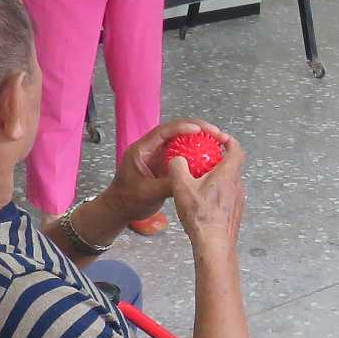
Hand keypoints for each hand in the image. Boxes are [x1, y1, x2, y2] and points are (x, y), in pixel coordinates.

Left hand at [107, 118, 221, 217]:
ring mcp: (159, 156)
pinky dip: (198, 154)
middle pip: (176, 131)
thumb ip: (167, 185)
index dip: (182, 127)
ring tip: (218, 141)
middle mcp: (152, 149)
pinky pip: (184, 156)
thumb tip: (189, 181)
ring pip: (182, 141)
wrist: (120, 210)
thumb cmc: (127, 200)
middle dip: (197, 129)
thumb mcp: (147, 193)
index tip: (199, 129)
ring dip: (200, 140)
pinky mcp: (166, 165)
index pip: (164, 132)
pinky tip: (211, 157)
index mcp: (142, 149)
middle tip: (216, 133)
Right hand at [165, 127, 245, 255]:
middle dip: (218, 159)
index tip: (218, 138)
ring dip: (218, 177)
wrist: (214, 244)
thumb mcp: (181, 187)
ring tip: (200, 180)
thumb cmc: (200, 215)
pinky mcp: (235, 212)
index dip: (228, 140)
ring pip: (230, 181)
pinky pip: (228, 195)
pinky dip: (218, 191)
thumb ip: (177, 167)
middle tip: (203, 159)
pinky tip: (203, 200)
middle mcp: (237, 185)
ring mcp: (238, 199)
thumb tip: (177, 159)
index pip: (236, 149)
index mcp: (228, 174)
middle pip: (232, 165)